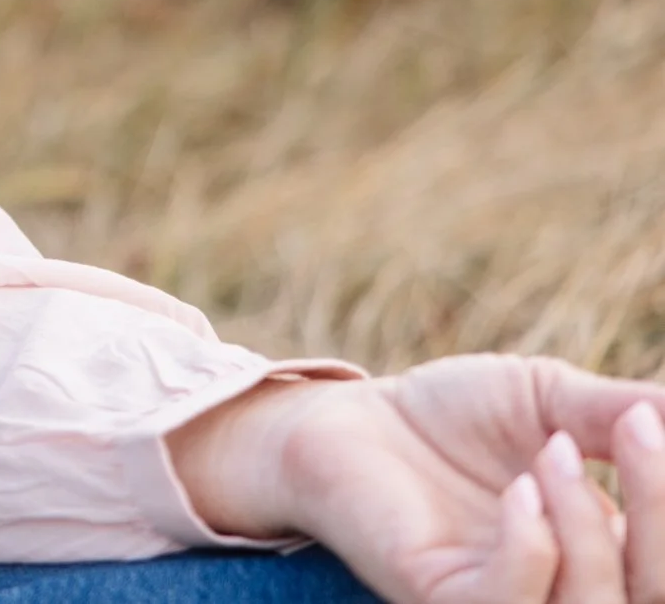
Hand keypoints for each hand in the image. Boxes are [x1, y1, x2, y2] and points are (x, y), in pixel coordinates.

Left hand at [171, 355, 664, 601]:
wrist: (351, 416)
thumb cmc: (451, 412)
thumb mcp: (550, 401)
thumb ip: (620, 414)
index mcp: (606, 553)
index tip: (654, 417)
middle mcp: (566, 589)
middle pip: (654, 594)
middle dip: (659, 509)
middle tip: (634, 424)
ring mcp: (504, 600)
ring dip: (591, 527)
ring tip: (550, 447)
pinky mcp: (441, 600)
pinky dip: (532, 549)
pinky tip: (518, 490)